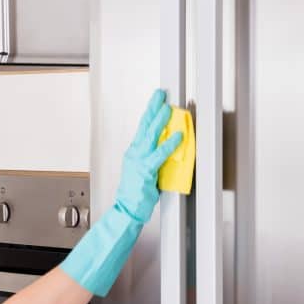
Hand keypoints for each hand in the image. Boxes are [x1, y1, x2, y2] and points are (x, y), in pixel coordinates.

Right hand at [115, 89, 183, 223]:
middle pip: (144, 126)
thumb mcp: (143, 171)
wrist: (126, 209)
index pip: (142, 128)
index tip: (157, 100)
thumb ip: (153, 158)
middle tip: (160, 94)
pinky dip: (169, 144)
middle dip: (153, 108)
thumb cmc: (135, 193)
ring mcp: (139, 161)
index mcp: (133, 152)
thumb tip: (166, 147)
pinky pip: (159, 154)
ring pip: (150, 136)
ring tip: (168, 108)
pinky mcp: (146, 171)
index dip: (150, 112)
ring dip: (160, 120)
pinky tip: (177, 136)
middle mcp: (134, 154)